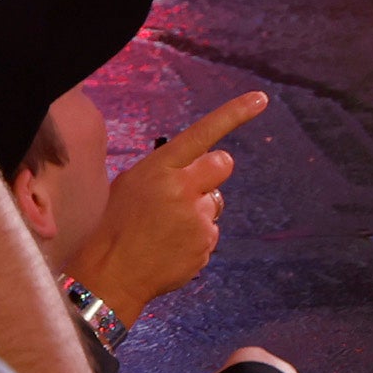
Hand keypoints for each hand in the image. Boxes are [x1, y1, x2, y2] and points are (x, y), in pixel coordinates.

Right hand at [69, 90, 270, 324]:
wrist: (111, 273)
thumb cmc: (116, 224)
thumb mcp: (132, 183)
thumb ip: (167, 168)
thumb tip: (194, 163)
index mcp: (162, 168)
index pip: (203, 133)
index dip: (234, 114)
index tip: (260, 99)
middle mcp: (184, 189)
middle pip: (223, 165)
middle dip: (212, 173)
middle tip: (190, 189)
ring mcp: (197, 219)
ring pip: (214, 203)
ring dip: (198, 212)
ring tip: (168, 229)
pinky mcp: (205, 245)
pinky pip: (209, 233)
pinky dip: (195, 239)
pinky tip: (171, 247)